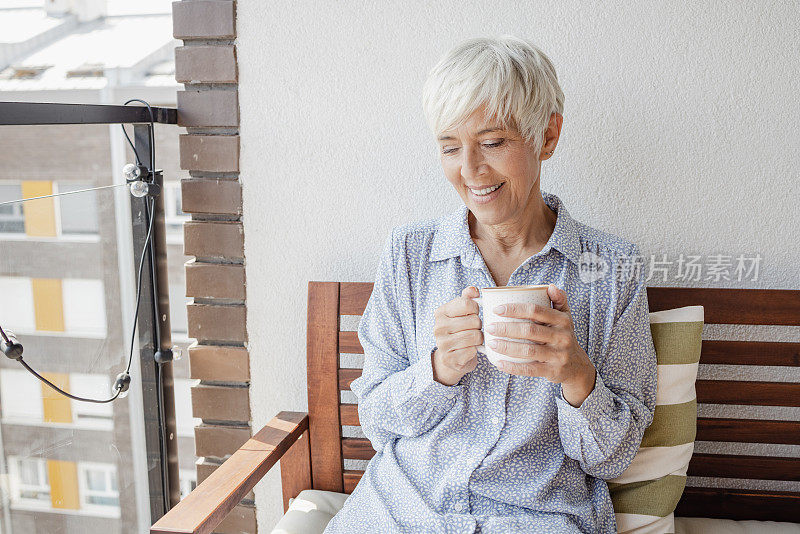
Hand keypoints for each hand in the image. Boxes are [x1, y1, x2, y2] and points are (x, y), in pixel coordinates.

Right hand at [431, 286, 482, 385]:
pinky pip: (472, 351)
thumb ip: (467, 298)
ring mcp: (442, 344)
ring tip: (473, 339)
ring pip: (475, 336)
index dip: (476, 309)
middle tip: (473, 329)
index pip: (467, 303)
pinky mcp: (449, 359)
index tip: (473, 314)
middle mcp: (438, 327)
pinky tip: (469, 350)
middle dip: (479, 325)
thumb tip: (473, 290)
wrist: (451, 358)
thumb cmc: (459, 331)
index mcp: (441, 312)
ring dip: (479, 339)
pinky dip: (475, 351)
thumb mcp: (461, 313)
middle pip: (474, 320)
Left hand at [488, 284, 595, 406]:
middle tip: (489, 328)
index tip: (496, 310)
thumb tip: (550, 286)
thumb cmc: (562, 336)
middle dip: (506, 329)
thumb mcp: (565, 317)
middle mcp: (562, 337)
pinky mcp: (553, 371)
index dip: (514, 309)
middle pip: (530, 330)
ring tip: (491, 343)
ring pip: (528, 350)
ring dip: (507, 347)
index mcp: (562, 320)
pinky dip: (513, 367)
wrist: (576, 366)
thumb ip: (558, 300)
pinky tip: (499, 363)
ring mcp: (558, 355)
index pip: (535, 310)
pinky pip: (530, 369)